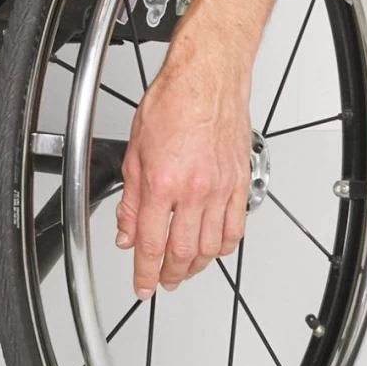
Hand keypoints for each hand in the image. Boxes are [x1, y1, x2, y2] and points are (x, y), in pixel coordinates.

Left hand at [114, 22, 252, 296]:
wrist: (207, 78)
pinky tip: (213, 249)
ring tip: (183, 270)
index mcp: (162, 183)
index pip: (151, 245)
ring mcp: (221, 188)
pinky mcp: (239, 183)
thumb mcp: (135, 151)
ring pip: (212, 247)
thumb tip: (127, 232)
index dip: (144, 273)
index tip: (142, 287)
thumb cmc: (172, 102)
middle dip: (169, 275)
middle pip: (183, 253)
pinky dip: (224, 247)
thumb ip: (130, 199)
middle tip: (161, 281)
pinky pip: (236, 229)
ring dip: (196, 267)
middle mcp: (194, 190)